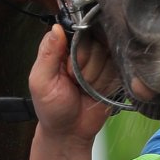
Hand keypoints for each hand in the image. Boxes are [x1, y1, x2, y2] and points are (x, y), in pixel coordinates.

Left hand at [29, 25, 115, 143]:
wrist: (71, 133)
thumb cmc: (51, 108)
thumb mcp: (41, 81)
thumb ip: (48, 53)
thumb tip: (56, 27)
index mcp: (62, 47)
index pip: (76, 29)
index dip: (76, 47)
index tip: (68, 67)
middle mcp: (83, 49)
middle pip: (95, 40)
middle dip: (85, 65)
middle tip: (74, 82)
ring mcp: (100, 60)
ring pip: (107, 54)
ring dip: (96, 76)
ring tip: (84, 89)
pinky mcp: (114, 72)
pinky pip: (118, 67)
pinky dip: (106, 82)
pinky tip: (97, 91)